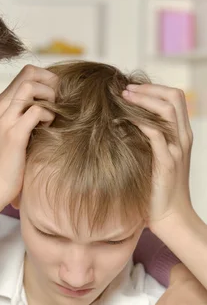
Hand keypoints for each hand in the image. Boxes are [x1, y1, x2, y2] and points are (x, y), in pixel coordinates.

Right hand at [0, 65, 56, 204]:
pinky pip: (36, 111)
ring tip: (52, 115)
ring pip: (30, 85)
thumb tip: (53, 102)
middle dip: (51, 83)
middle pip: (29, 73)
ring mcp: (7, 119)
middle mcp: (2, 106)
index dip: (47, 78)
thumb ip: (27, 113)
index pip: (27, 72)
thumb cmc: (9, 160)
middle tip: (58, 104)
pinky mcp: (14, 135)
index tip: (56, 97)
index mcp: (3, 103)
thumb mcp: (16, 130)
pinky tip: (48, 129)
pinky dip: (48, 116)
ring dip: (48, 96)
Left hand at [122, 84, 192, 231]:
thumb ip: (149, 140)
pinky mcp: (167, 162)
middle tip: (125, 89)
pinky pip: (156, 134)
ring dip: (144, 99)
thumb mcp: (156, 158)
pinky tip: (123, 120)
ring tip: (124, 97)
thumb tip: (125, 123)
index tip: (132, 88)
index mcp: (182, 135)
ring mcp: (176, 149)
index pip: (175, 97)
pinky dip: (139, 122)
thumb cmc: (158, 189)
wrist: (170, 216)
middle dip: (149, 88)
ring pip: (167, 110)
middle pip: (174, 97)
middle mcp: (182, 138)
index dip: (154, 88)